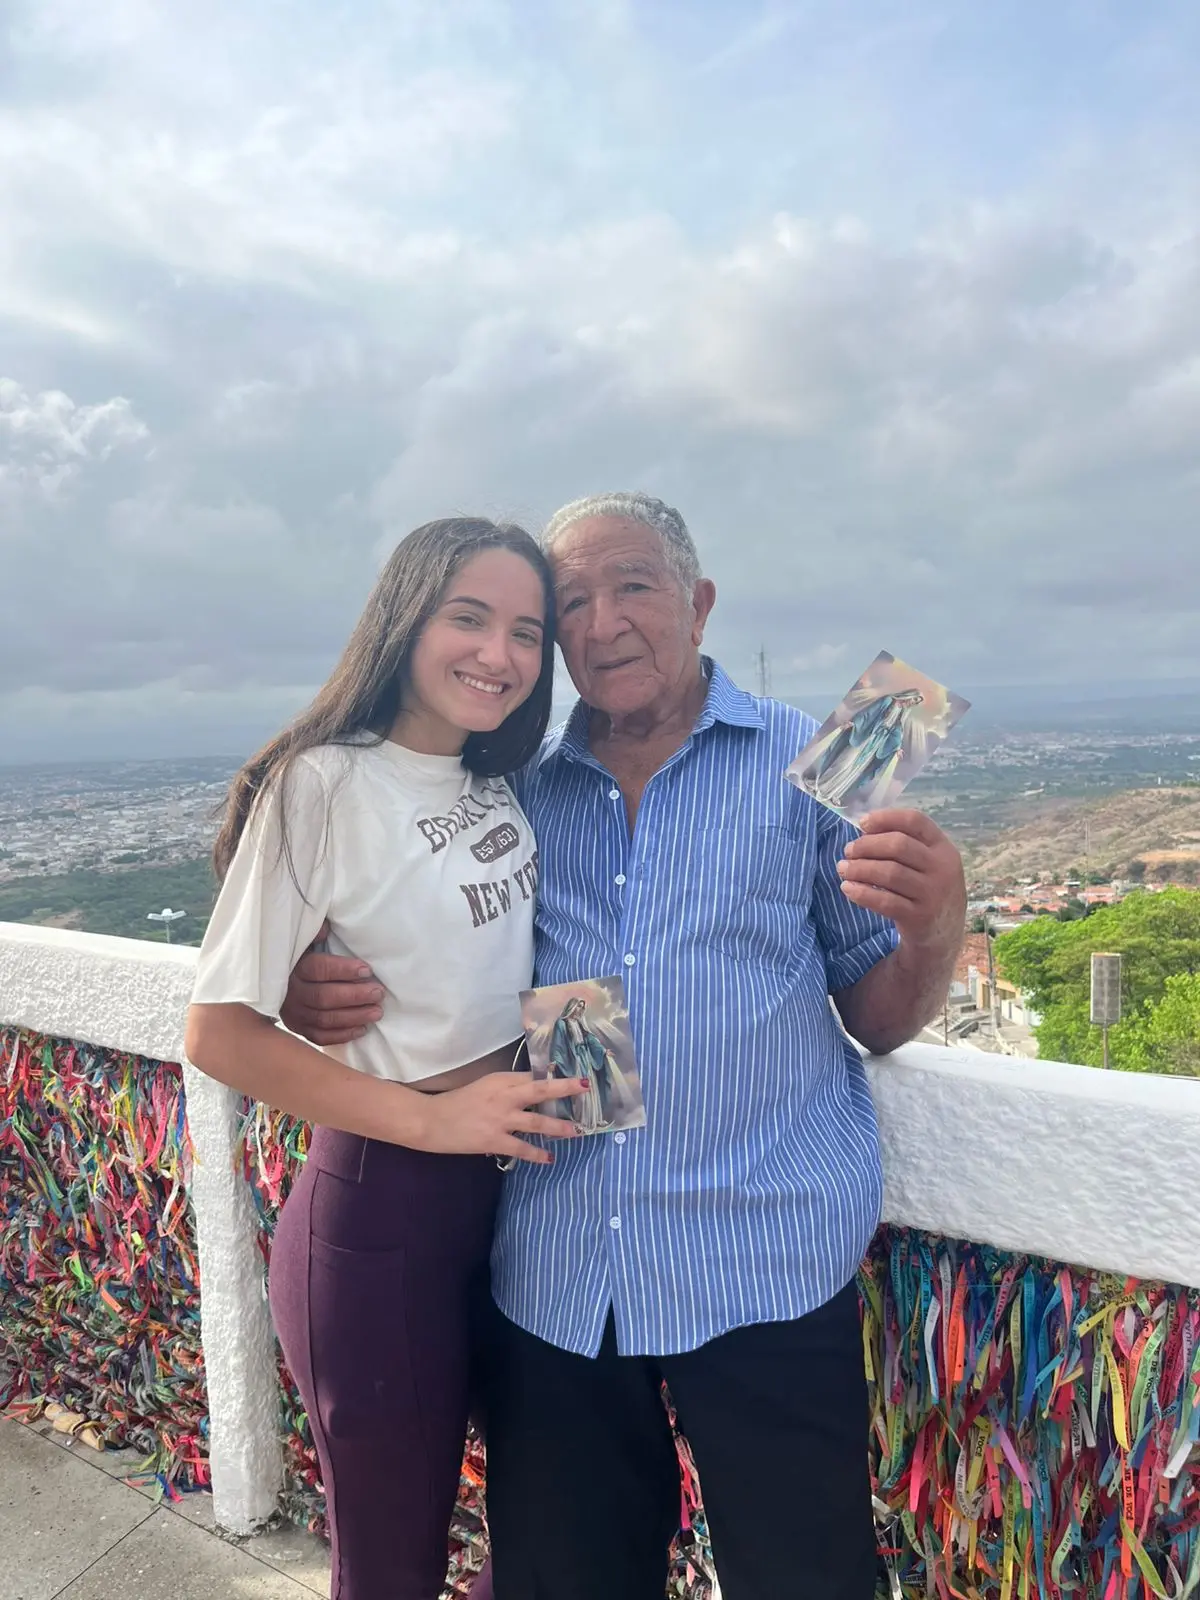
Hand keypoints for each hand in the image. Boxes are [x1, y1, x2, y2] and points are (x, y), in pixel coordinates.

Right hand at [280, 920, 383, 1045]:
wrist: (271, 983)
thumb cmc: (298, 959)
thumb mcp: (302, 943)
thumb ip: (313, 934)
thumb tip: (326, 928)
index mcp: (293, 968)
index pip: (318, 969)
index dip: (343, 970)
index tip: (367, 970)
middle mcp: (291, 993)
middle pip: (324, 997)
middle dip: (354, 996)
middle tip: (378, 993)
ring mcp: (294, 1014)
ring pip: (325, 1019)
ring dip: (354, 1016)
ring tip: (377, 1012)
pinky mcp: (299, 1029)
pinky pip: (320, 1036)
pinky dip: (342, 1035)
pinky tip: (362, 1029)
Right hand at [416, 1072, 586, 1165]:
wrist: (430, 1120)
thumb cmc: (456, 1102)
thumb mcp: (484, 1087)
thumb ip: (507, 1089)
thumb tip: (532, 1096)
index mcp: (500, 1080)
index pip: (533, 1077)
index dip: (555, 1077)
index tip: (575, 1077)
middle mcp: (504, 1096)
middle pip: (541, 1091)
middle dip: (565, 1089)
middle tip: (586, 1088)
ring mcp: (500, 1119)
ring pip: (537, 1122)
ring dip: (559, 1127)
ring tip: (576, 1131)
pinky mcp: (494, 1140)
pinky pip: (521, 1148)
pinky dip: (537, 1154)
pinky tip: (550, 1158)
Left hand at [836, 809, 965, 947]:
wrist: (944, 933)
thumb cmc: (928, 889)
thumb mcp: (929, 863)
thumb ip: (906, 845)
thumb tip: (865, 830)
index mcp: (943, 848)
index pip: (915, 821)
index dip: (886, 818)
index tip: (862, 824)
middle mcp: (942, 868)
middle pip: (898, 845)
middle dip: (867, 845)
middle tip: (849, 851)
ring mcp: (932, 893)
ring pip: (889, 873)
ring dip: (860, 868)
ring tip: (843, 869)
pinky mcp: (919, 917)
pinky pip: (885, 902)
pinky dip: (862, 893)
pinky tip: (848, 888)